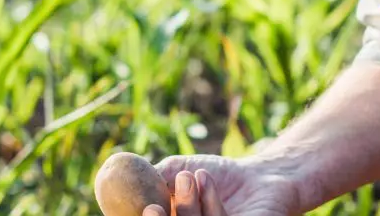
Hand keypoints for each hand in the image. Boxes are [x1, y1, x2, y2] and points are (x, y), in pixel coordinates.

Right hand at [143, 155, 300, 215]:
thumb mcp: (178, 170)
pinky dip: (209, 201)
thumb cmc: (215, 176)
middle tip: (151, 209)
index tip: (140, 209)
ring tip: (190, 175)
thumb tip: (122, 182)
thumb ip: (154, 180)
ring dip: (188, 207)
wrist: (258, 175)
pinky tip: (205, 178)